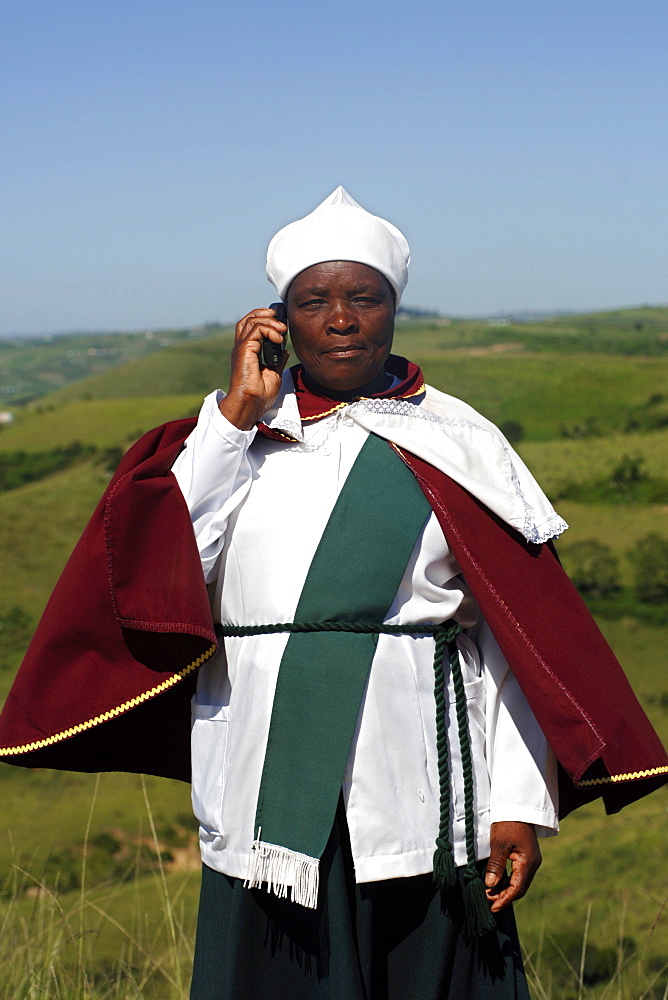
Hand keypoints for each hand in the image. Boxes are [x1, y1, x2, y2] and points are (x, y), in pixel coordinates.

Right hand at [219, 307, 288, 429]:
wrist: (251, 403)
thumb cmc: (259, 394)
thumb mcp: (273, 373)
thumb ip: (277, 360)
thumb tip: (284, 351)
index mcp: (247, 352)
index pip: (250, 327)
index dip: (263, 318)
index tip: (279, 321)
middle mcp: (242, 347)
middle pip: (247, 319)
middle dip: (263, 313)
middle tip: (279, 317)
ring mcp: (242, 348)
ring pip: (252, 320)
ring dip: (270, 321)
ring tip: (282, 329)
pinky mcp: (244, 350)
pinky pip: (256, 330)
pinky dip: (269, 330)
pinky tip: (279, 339)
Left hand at [484, 821, 540, 911]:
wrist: (516, 806)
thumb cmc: (508, 823)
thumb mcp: (499, 843)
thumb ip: (495, 865)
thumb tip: (490, 885)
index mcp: (528, 862)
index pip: (517, 889)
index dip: (505, 899)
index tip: (493, 908)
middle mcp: (532, 864)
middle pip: (519, 888)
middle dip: (504, 896)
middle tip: (488, 899)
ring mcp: (529, 860)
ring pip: (518, 882)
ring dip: (504, 888)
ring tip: (489, 891)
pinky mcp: (525, 856)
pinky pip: (517, 874)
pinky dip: (506, 879)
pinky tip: (495, 881)